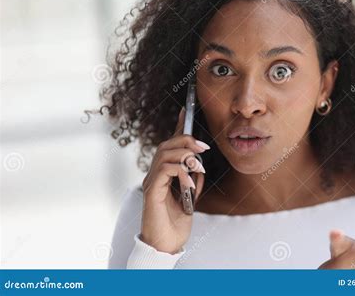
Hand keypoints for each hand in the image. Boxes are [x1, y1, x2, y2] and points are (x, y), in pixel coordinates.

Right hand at [140, 106, 208, 253]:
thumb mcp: (191, 194)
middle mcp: (155, 174)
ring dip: (184, 155)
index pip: (170, 144)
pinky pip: (164, 172)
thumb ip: (193, 177)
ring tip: (198, 165)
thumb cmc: (177, 220)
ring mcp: (151, 182)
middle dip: (185, 140)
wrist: (167, 244)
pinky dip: (179, 172)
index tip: (186, 109)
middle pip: (165, 145)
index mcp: (165, 172)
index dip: (178, 126)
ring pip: (163, 154)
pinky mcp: (151, 192)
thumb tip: (198, 162)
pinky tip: (189, 181)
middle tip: (203, 146)